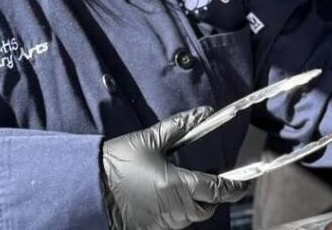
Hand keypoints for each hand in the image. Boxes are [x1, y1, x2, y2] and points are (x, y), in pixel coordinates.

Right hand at [101, 107, 249, 229]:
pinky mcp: (152, 228)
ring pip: (192, 216)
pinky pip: (175, 221)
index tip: (245, 182)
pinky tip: (166, 195)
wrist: (86, 189)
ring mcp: (163, 222)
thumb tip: (204, 113)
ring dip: (195, 202)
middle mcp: (175, 208)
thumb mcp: (149, 140)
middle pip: (208, 206)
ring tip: (184, 183)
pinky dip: (178, 210)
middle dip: (213, 194)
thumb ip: (181, 126)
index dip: (236, 187)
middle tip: (209, 177)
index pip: (219, 190)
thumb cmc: (116, 163)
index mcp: (179, 185)